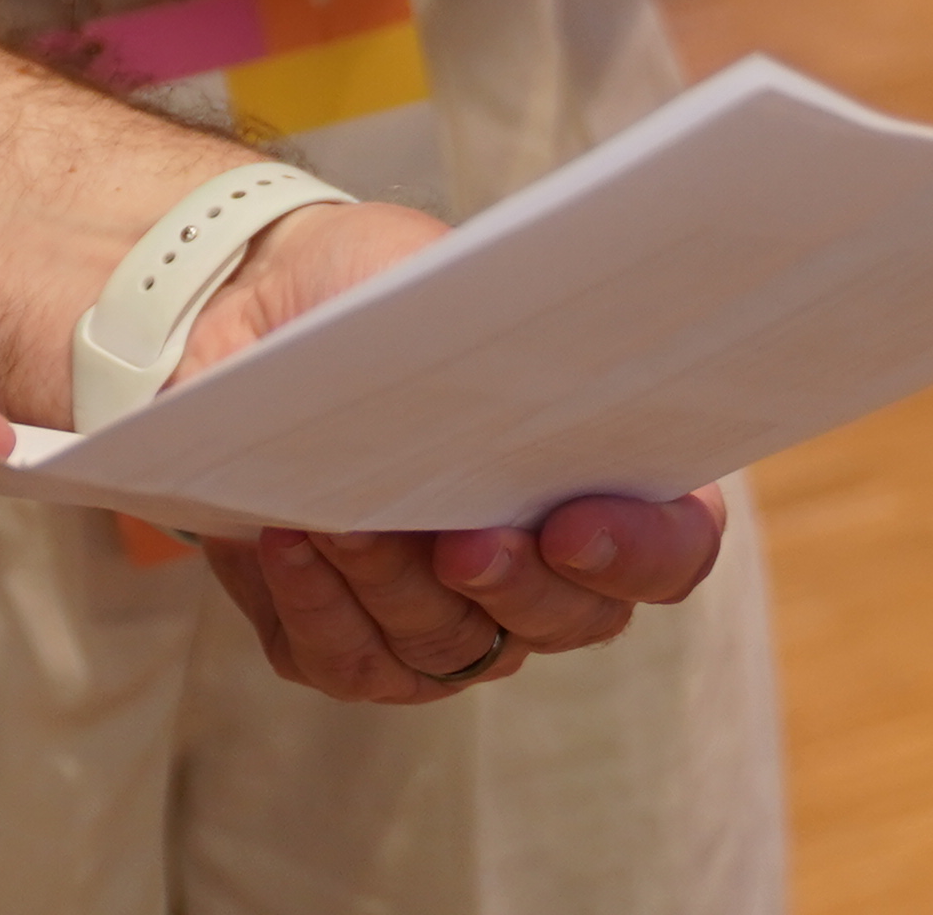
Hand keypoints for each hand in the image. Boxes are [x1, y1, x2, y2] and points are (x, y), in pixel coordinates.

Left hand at [167, 201, 722, 700]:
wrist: (259, 313)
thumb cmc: (373, 290)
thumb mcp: (430, 273)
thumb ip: (475, 323)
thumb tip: (486, 376)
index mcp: (603, 476)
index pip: (673, 548)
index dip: (639, 552)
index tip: (573, 522)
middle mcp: (543, 572)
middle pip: (565, 619)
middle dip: (511, 584)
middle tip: (460, 543)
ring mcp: (452, 622)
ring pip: (448, 645)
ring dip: (394, 585)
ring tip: (339, 520)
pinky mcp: (351, 643)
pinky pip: (348, 658)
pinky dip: (318, 603)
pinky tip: (287, 540)